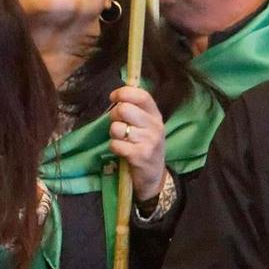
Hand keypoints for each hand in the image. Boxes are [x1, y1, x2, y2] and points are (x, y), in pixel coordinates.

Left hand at [108, 85, 168, 201]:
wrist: (153, 176)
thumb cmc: (144, 144)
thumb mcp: (145, 125)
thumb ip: (134, 108)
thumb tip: (116, 94)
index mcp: (155, 115)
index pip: (141, 95)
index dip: (123, 93)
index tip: (113, 97)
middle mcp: (155, 126)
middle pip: (124, 109)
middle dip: (114, 116)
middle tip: (119, 125)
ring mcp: (149, 141)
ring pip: (117, 128)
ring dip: (114, 134)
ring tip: (123, 141)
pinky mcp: (140, 156)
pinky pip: (115, 144)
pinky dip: (114, 147)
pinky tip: (122, 151)